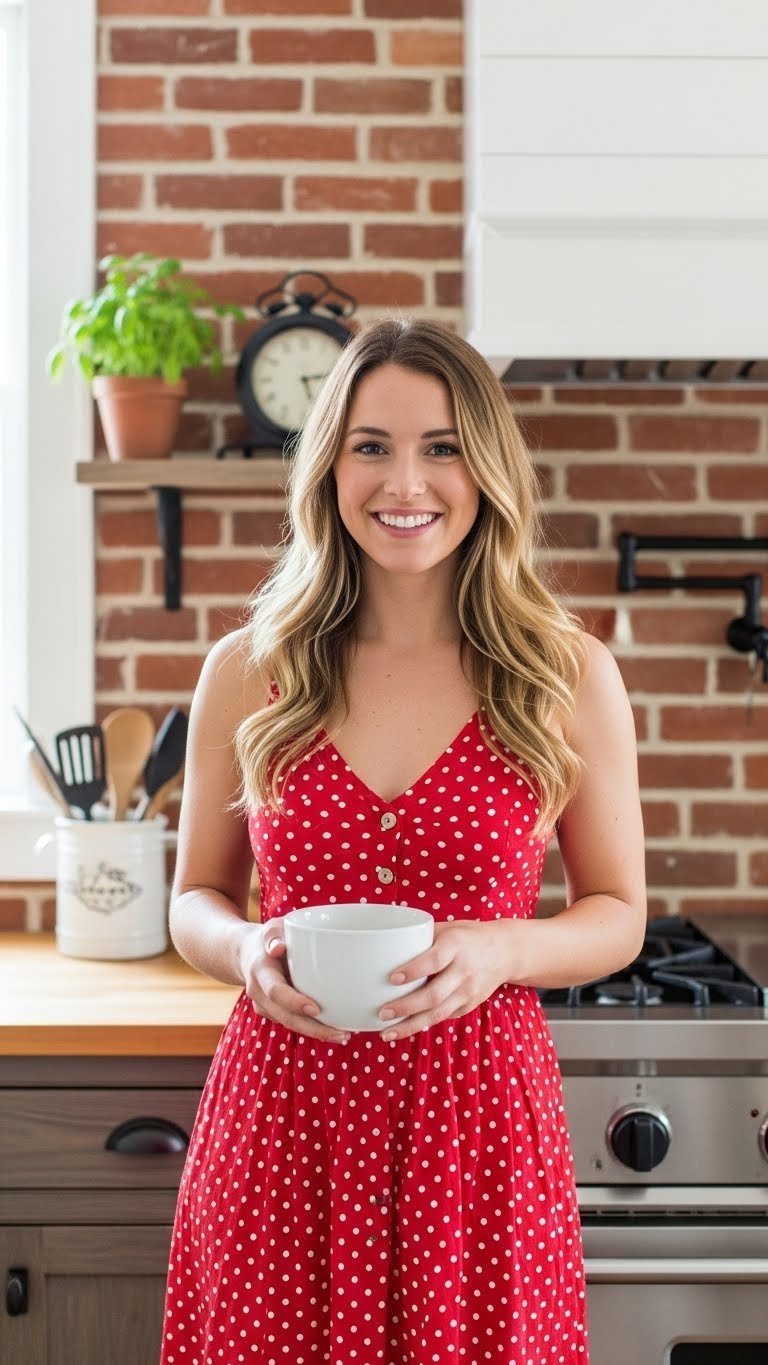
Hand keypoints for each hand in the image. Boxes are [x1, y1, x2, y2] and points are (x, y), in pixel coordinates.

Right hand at [240, 921, 351, 1044]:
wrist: (247, 954)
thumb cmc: (268, 938)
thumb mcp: (271, 928)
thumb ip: (274, 934)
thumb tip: (278, 947)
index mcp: (260, 971)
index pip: (275, 991)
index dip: (294, 1002)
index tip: (316, 1009)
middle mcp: (259, 993)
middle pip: (285, 1017)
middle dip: (313, 1028)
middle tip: (341, 1034)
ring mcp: (264, 1006)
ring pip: (290, 1024)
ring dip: (316, 1032)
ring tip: (343, 1035)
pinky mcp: (273, 1012)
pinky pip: (292, 1023)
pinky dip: (311, 1028)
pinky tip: (333, 1029)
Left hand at [377, 920, 513, 1040]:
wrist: (505, 952)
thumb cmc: (468, 937)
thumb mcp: (448, 928)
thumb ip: (421, 937)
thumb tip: (385, 945)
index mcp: (456, 946)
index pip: (434, 961)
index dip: (413, 971)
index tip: (392, 978)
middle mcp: (464, 971)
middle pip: (434, 995)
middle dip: (406, 1007)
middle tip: (382, 1013)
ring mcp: (468, 991)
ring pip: (438, 1014)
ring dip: (411, 1025)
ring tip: (387, 1033)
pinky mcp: (469, 1005)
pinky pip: (443, 1017)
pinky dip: (423, 1024)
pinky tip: (404, 1028)